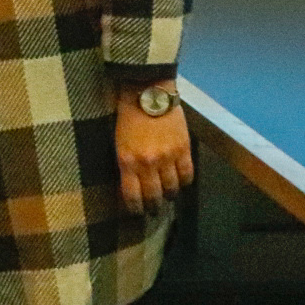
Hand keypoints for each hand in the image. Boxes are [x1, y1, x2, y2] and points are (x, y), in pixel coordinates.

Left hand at [115, 88, 193, 213]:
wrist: (148, 92)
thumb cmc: (127, 113)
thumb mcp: (118, 140)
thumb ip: (126, 161)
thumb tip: (131, 181)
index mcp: (127, 160)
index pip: (132, 195)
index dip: (135, 208)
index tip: (137, 212)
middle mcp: (148, 163)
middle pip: (154, 196)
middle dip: (154, 207)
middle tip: (154, 210)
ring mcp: (168, 157)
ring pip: (173, 188)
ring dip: (170, 195)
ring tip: (168, 197)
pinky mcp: (184, 149)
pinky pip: (187, 175)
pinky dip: (185, 182)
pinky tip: (180, 182)